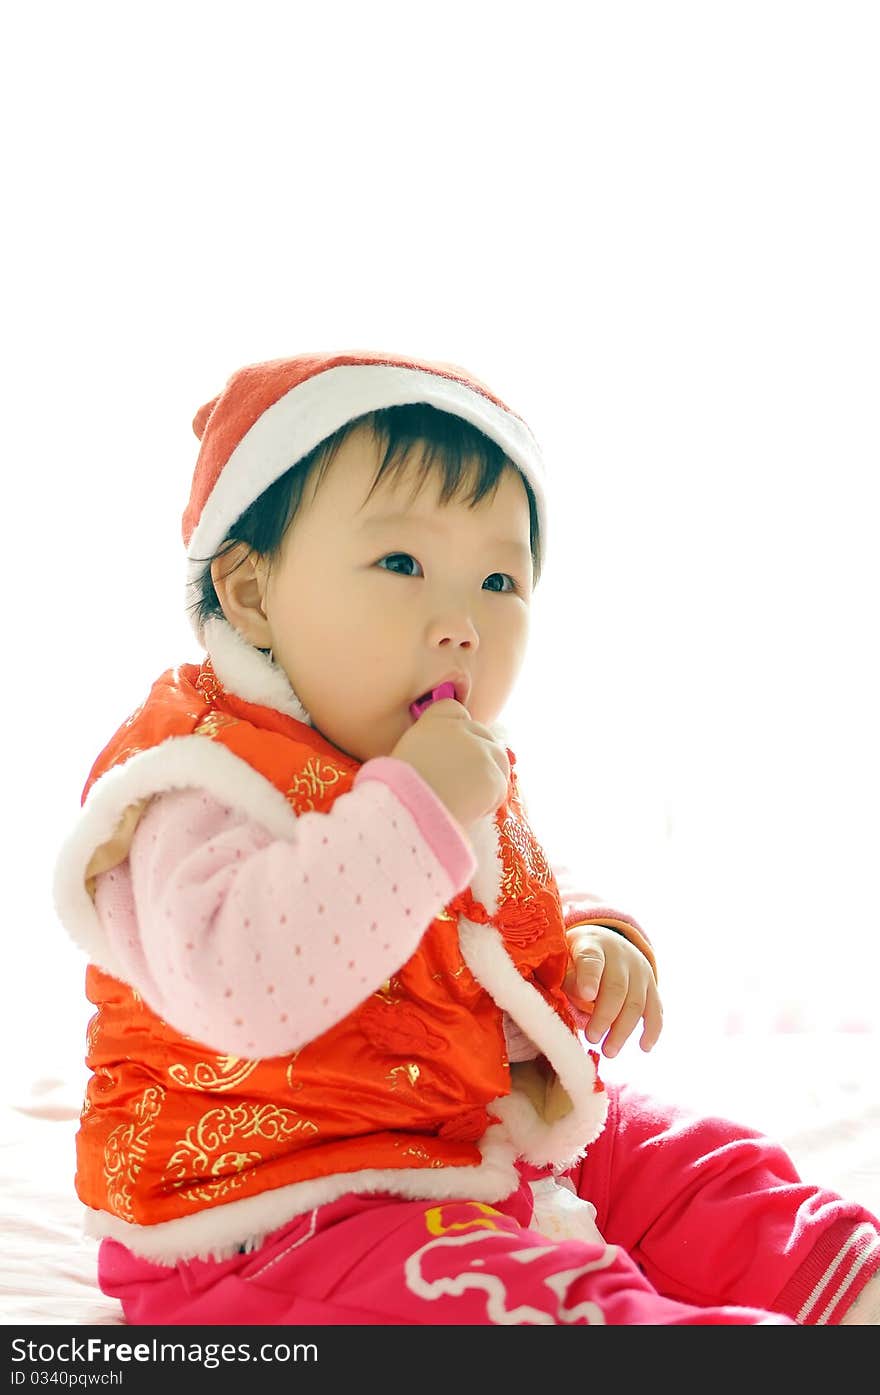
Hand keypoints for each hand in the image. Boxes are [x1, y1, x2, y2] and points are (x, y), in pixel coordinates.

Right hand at [390, 700, 509, 827]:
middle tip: (463, 784)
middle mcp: (459, 730)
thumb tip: (442, 758)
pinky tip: (468, 812)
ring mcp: (480, 751)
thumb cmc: (397, 793)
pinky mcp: (493, 776)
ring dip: (488, 778)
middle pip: (483, 735)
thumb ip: (427, 748)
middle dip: (479, 757)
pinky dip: (488, 802)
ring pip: (498, 760)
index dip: (459, 727)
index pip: (454, 709)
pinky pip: (500, 789)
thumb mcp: (402, 758)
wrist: (408, 815)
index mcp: (431, 723)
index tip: (454, 747)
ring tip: (466, 799)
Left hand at [563, 924, 662, 1057]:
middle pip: (616, 987)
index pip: (592, 959)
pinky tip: (644, 1047)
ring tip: (608, 1052)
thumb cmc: (576, 956)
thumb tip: (571, 999)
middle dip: (604, 1015)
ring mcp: (639, 971)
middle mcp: (620, 955)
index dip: (590, 977)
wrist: (607, 942)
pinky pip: (655, 1010)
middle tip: (592, 1038)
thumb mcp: (564, 956)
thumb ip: (564, 976)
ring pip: (636, 1002)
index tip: (586, 995)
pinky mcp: (651, 986)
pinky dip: (652, 1030)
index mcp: (592, 945)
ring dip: (623, 1030)